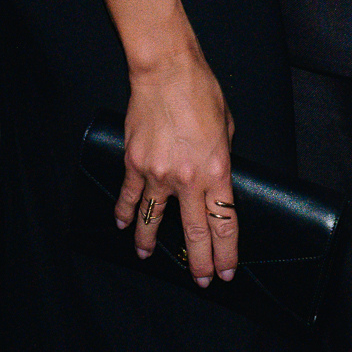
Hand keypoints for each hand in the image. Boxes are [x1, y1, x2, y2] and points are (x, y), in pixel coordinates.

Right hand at [114, 34, 238, 281]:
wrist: (167, 72)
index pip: (223, 223)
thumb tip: (214, 178)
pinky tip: (124, 225)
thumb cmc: (202, 93)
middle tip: (201, 280)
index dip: (226, 252)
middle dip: (199, 261)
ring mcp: (158, 174)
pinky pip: (130, 196)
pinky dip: (126, 213)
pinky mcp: (134, 163)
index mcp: (216, 171)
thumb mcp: (227, 129)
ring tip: (148, 258)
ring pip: (154, 220)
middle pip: (194, 232)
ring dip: (151, 243)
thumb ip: (220, 160)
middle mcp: (187, 179)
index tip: (226, 271)